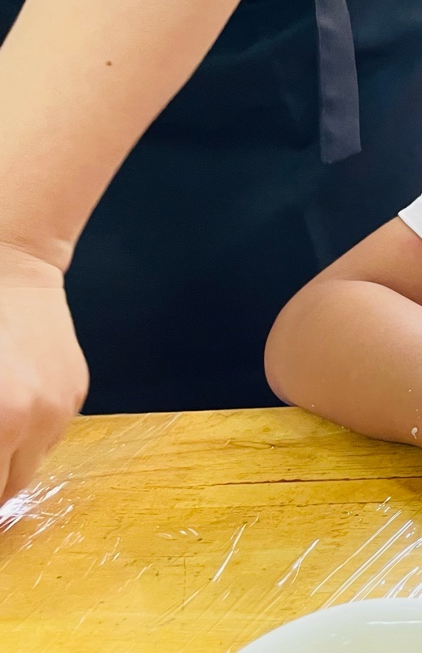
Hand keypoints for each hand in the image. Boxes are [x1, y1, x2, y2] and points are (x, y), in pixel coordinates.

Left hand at [0, 245, 88, 503]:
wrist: (10, 264)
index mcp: (0, 420)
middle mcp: (35, 423)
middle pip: (6, 492)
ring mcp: (62, 407)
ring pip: (30, 465)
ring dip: (4, 462)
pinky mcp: (77, 391)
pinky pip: (49, 433)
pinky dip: (25, 434)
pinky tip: (8, 406)